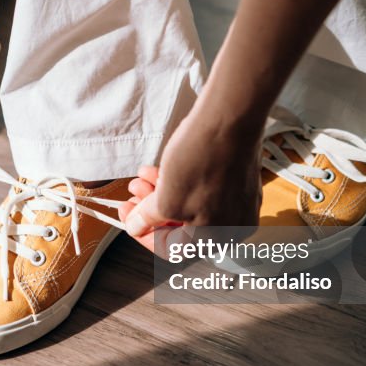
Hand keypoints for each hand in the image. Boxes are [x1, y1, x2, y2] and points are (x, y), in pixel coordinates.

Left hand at [119, 110, 262, 252]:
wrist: (229, 118)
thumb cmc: (204, 160)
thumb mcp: (167, 198)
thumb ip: (149, 218)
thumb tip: (136, 226)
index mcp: (218, 237)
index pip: (173, 248)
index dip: (144, 235)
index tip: (129, 220)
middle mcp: (232, 223)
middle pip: (180, 225)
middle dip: (150, 210)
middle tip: (132, 197)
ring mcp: (236, 200)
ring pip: (188, 204)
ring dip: (160, 193)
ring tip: (141, 178)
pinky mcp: (234, 178)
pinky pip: (201, 188)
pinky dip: (178, 182)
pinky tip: (157, 170)